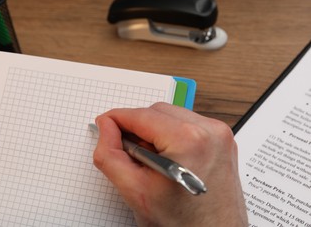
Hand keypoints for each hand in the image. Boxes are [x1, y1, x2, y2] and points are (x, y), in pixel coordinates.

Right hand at [93, 102, 247, 226]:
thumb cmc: (183, 223)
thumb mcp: (135, 191)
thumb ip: (110, 154)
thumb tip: (106, 127)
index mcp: (189, 139)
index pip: (141, 115)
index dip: (117, 118)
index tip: (104, 124)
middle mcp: (210, 131)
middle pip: (157, 111)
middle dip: (137, 127)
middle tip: (128, 152)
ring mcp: (220, 134)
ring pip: (172, 115)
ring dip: (154, 131)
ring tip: (151, 160)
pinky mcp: (222, 140)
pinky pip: (187, 124)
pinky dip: (171, 135)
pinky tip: (167, 158)